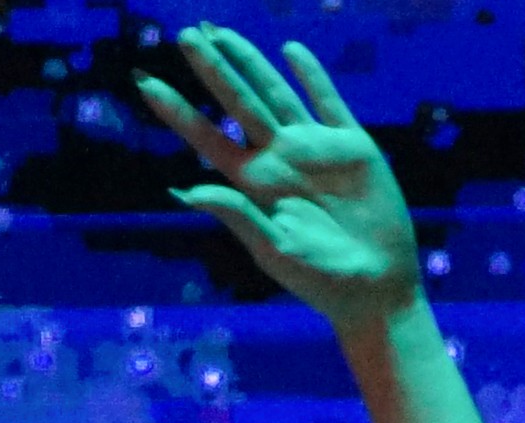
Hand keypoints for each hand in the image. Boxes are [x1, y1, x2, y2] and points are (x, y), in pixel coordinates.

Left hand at [140, 27, 420, 331]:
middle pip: (237, 104)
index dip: (178, 111)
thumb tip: (186, 191)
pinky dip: (310, 75)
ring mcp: (314, 148)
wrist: (378, 287)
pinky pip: (327, 101)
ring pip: (275, 94)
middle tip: (186, 34)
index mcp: (254, 185)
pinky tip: (290, 51)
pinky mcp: (352, 146)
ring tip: (221, 32)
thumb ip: (236, 214)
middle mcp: (279, 159)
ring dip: (249, 63)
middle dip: (212, 70)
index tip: (146, 83)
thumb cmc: (322, 280)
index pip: (207, 138)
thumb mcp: (274, 249)